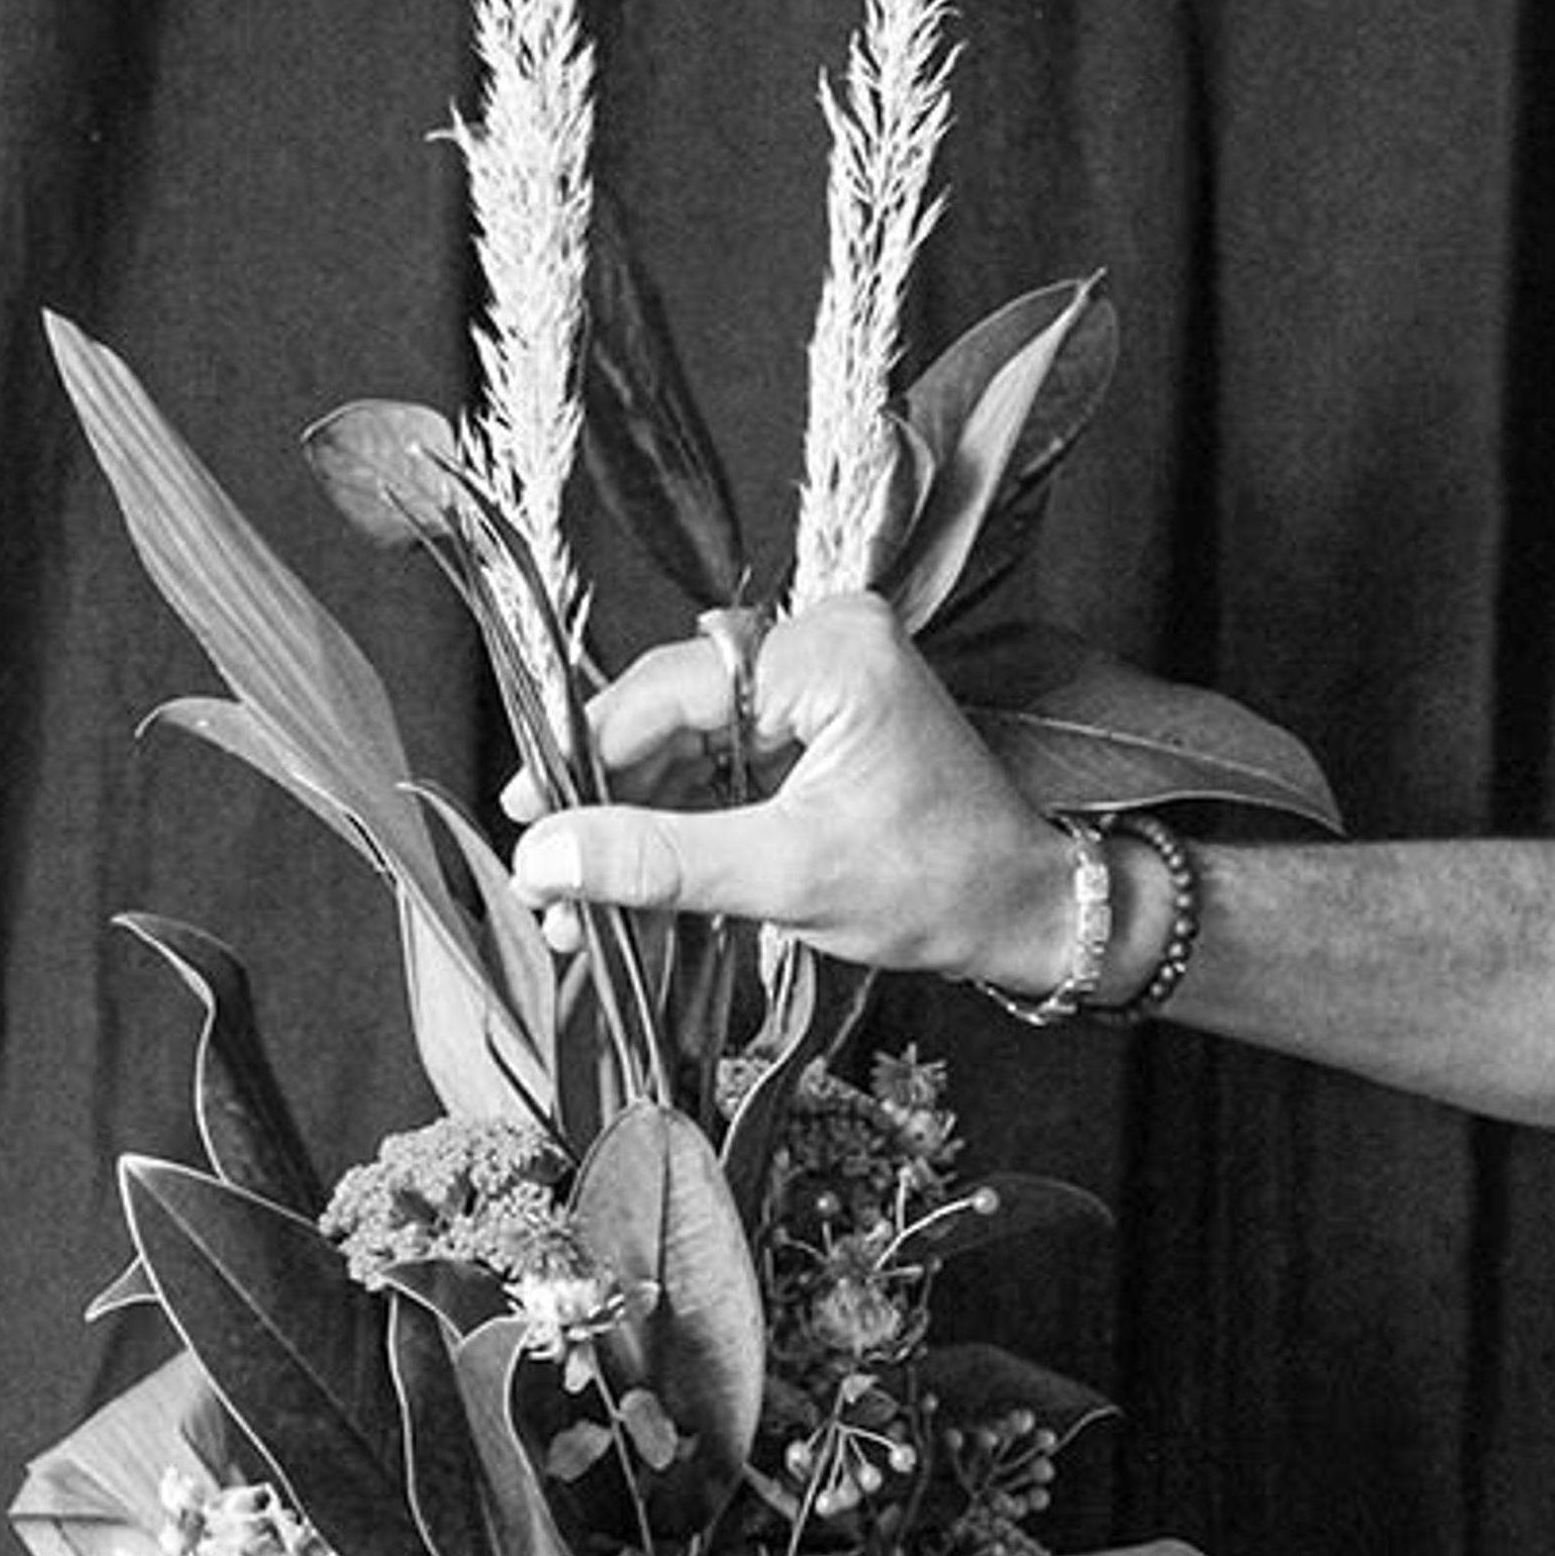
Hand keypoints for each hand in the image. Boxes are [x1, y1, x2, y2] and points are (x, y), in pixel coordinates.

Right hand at [504, 593, 1084, 993]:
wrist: (1025, 912)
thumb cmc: (939, 885)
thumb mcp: (787, 877)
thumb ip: (659, 860)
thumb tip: (545, 856)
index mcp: (829, 651)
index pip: (670, 687)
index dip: (588, 755)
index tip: (529, 817)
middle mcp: (823, 643)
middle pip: (671, 712)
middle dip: (608, 801)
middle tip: (549, 873)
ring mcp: (819, 682)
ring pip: (687, 744)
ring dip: (635, 822)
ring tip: (582, 901)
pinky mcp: (816, 724)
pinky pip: (722, 762)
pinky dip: (680, 823)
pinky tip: (634, 884)